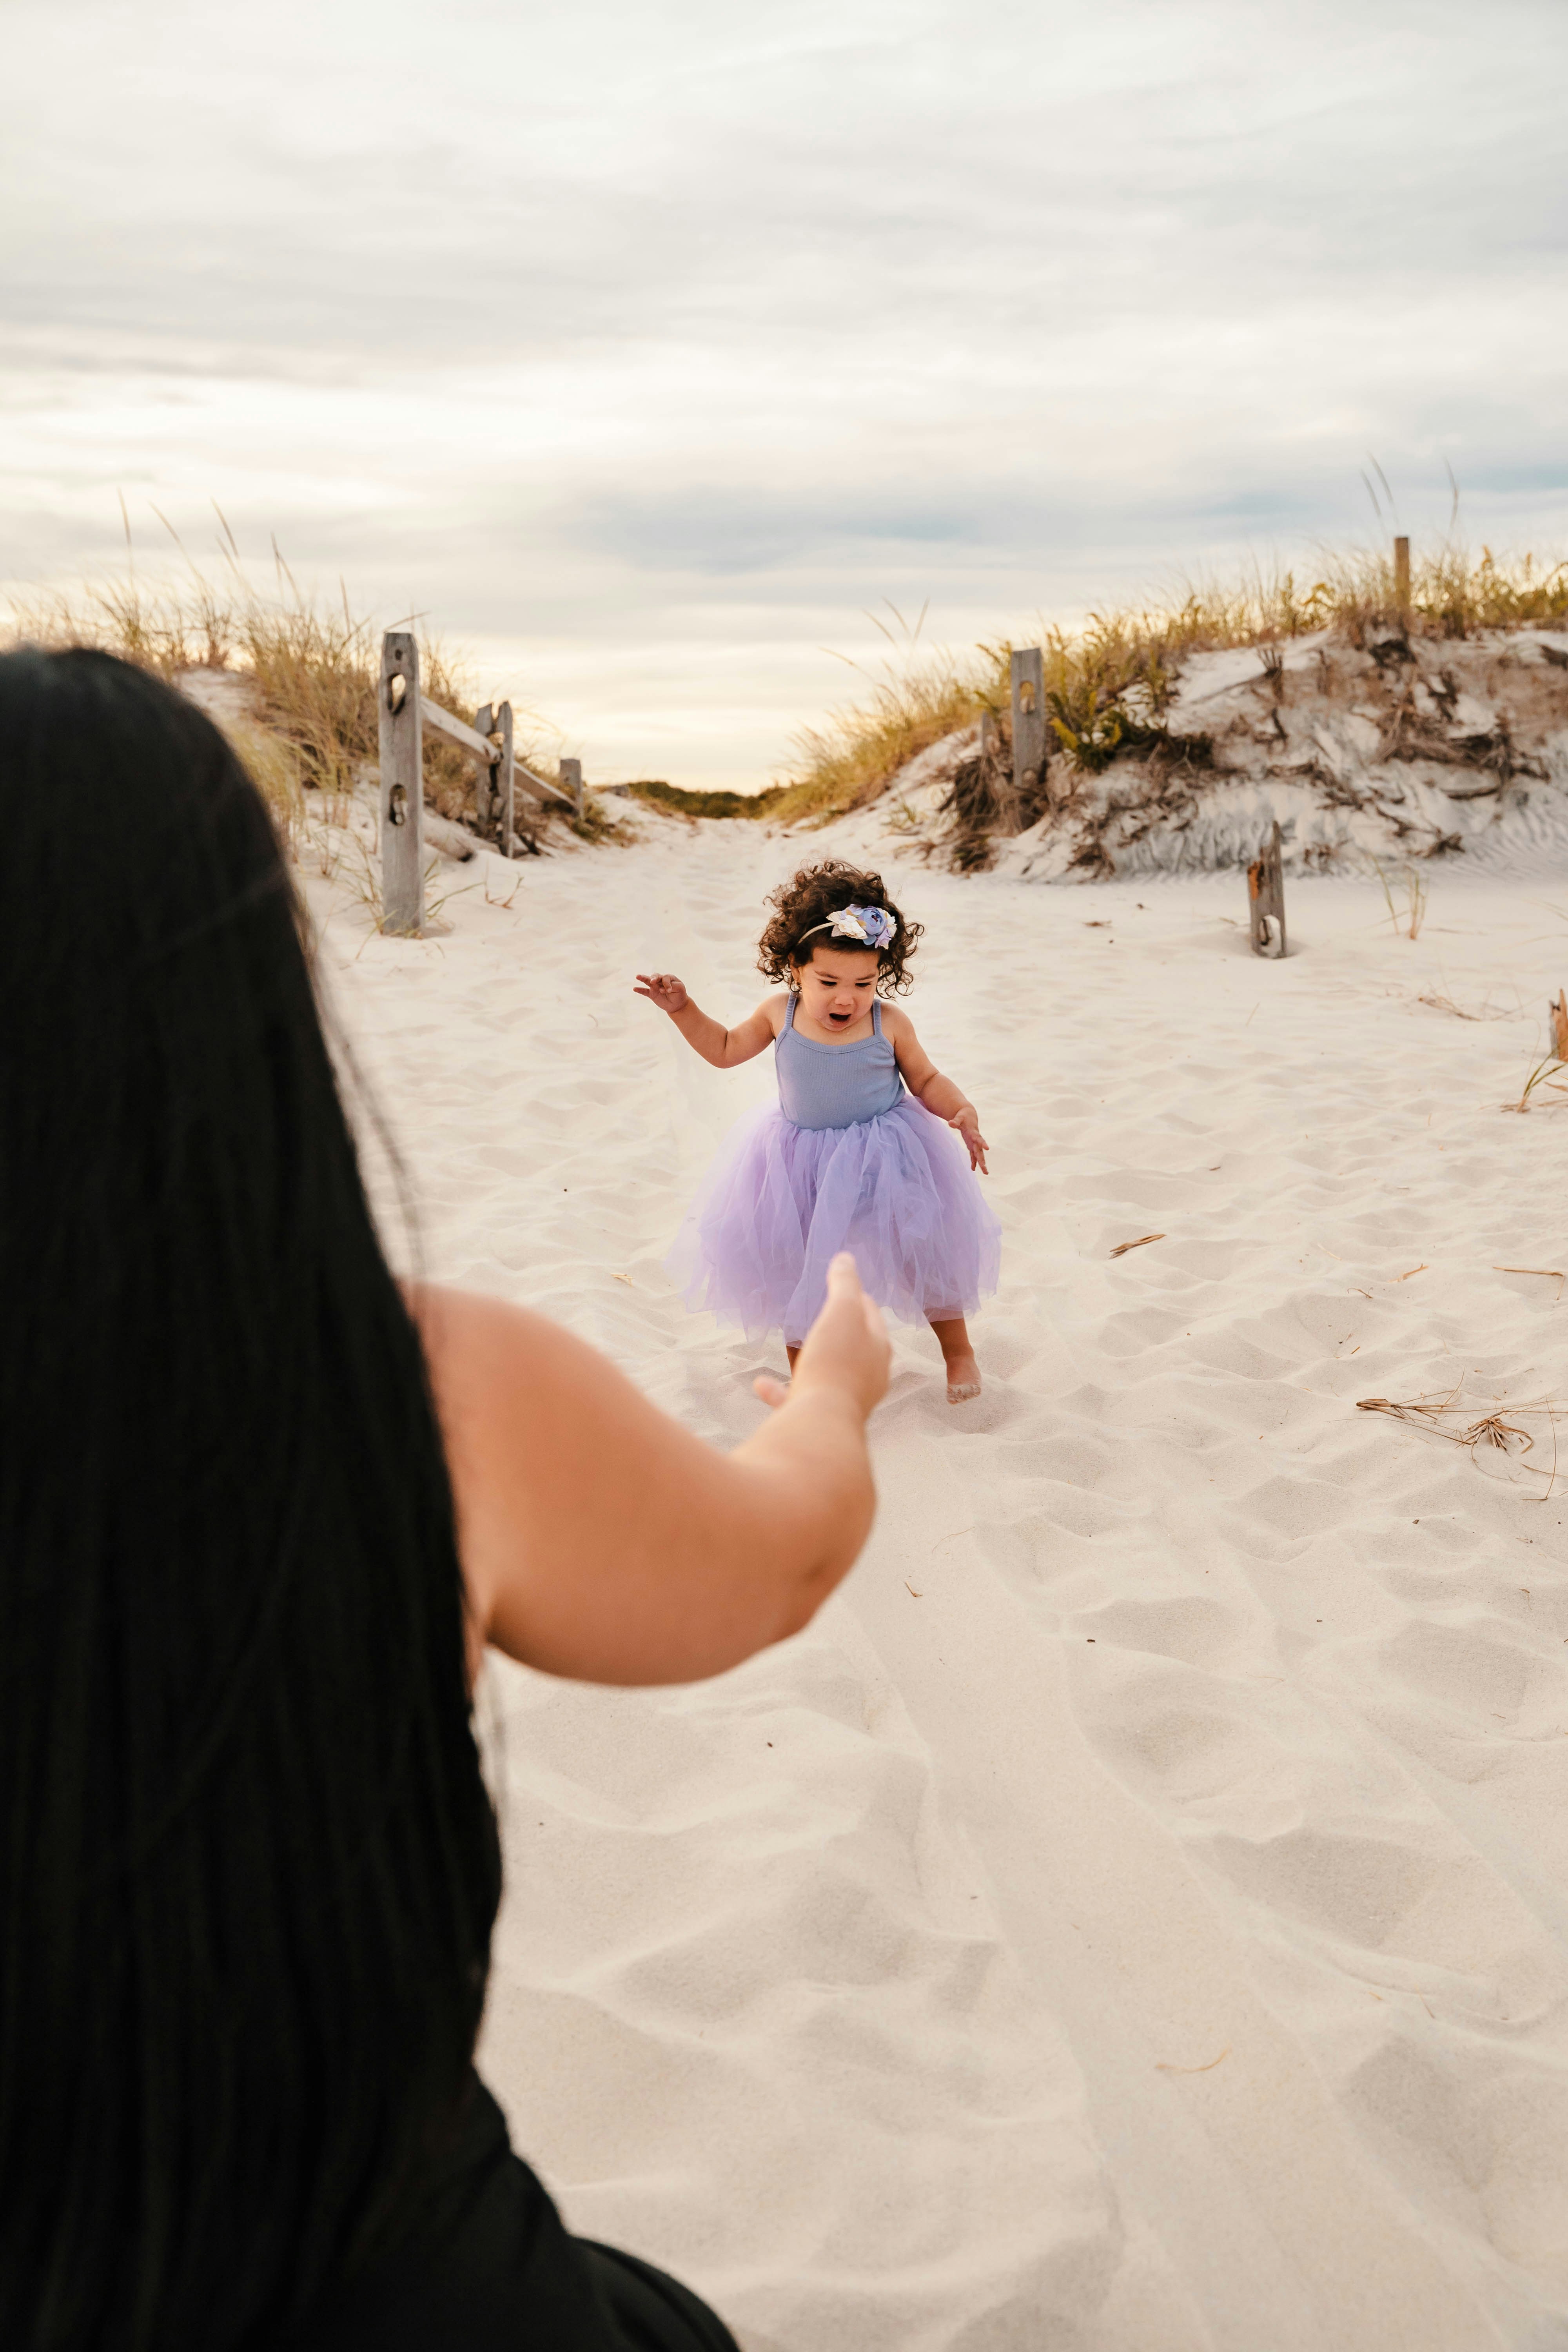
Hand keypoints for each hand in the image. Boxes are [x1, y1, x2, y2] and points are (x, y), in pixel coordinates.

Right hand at [634, 971, 688, 1015]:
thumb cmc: (679, 994)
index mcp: (668, 977)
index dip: (667, 984)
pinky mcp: (651, 994)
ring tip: (637, 976)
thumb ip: (672, 986)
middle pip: (655, 976)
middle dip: (654, 978)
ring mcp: (655, 987)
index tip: (669, 991)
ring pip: (648, 981)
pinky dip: (639, 990)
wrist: (677, 1004)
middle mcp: (660, 980)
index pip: (665, 978)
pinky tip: (634, 989)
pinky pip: (644, 991)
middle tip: (653, 981)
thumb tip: (660, 989)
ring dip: (643, 978)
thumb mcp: (680, 989)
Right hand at [754, 1253, 888, 1416]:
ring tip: (798, 1352)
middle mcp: (869, 1378)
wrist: (821, 1425)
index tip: (843, 1287)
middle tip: (824, 1317)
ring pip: (830, 1375)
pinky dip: (782, 1392)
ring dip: (813, 1361)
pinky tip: (761, 1384)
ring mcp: (846, 1401)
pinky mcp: (822, 1421)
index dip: (857, 1297)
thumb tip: (846, 1258)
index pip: (872, 1315)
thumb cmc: (835, 1363)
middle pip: (856, 1346)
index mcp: (878, 1349)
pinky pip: (799, 1401)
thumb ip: (844, 1284)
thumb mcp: (841, 1312)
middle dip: (840, 1331)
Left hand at [952, 1110, 988, 1174]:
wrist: (969, 1115)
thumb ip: (955, 1121)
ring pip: (979, 1155)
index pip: (979, 1139)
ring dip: (982, 1163)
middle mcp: (976, 1139)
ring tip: (986, 1173)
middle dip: (982, 1160)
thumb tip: (950, 1123)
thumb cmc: (963, 1116)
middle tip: (985, 1170)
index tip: (987, 1148)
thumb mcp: (959, 1117)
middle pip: (980, 1151)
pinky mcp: (972, 1145)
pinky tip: (973, 1169)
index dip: (983, 1143)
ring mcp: (974, 1143)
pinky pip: (973, 1155)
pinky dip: (973, 1162)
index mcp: (974, 1132)